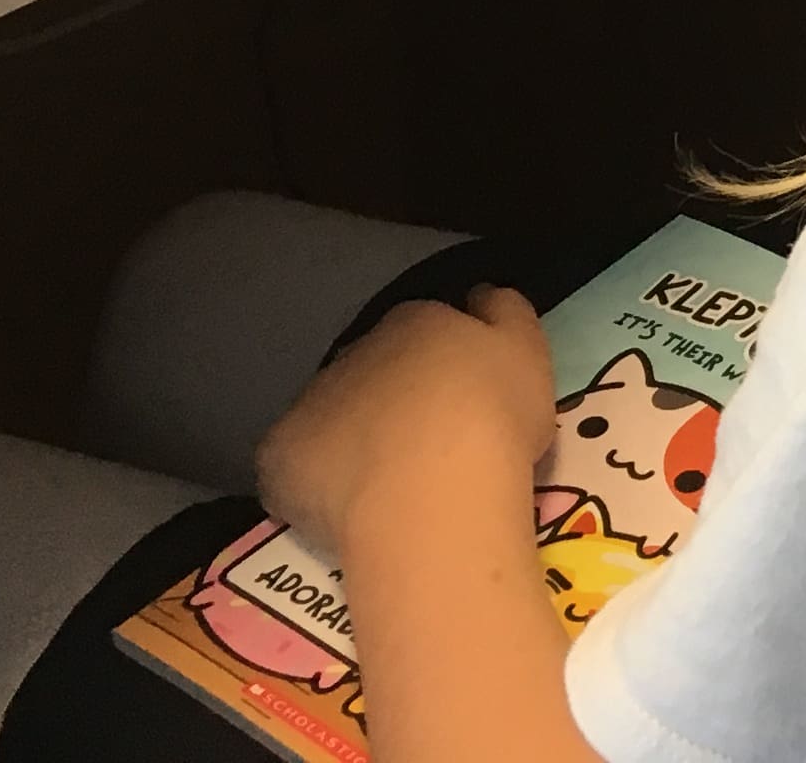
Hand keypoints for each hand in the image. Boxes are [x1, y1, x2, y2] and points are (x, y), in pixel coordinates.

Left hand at [258, 289, 551, 559]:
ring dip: (350, 438)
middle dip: (390, 398)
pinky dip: (312, 484)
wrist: (432, 490)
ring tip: (384, 486)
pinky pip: (292, 467)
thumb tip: (478, 295)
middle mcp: (355, 351)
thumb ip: (504, 312)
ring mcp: (310, 402)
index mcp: (414, 322)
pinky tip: (343, 510)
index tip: (459, 399)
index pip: (421, 329)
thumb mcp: (527, 351)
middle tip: (423, 445)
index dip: (440, 365)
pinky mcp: (279, 457)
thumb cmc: (490, 417)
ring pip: (330, 415)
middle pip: (371, 369)